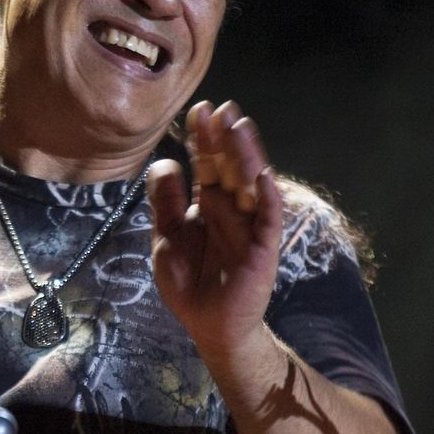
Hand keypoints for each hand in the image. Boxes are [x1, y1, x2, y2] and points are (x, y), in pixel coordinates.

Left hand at [147, 100, 282, 359]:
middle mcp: (232, 208)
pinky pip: (268, 218)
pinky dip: (267, 197)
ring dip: (247, 156)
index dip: (204, 138)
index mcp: (209, 203)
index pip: (208, 163)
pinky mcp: (263, 247)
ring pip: (250, 183)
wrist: (209, 326)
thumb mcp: (167, 238)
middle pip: (229, 166)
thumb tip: (165, 162)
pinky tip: (262, 176)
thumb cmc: (189, 283)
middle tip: (221, 107)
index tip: (199, 109)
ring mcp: (249, 225)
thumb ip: (165, 203)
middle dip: (225, 137)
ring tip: (240, 128)